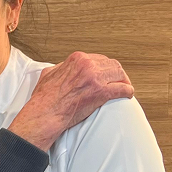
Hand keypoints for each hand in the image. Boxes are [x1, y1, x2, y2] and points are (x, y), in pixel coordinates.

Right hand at [9, 51, 133, 150]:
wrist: (45, 113)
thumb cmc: (44, 98)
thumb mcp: (48, 74)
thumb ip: (60, 68)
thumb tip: (62, 69)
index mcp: (77, 59)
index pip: (99, 58)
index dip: (105, 67)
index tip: (107, 74)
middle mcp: (87, 65)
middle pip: (112, 65)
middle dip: (117, 74)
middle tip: (119, 81)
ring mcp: (95, 77)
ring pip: (119, 74)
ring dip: (124, 81)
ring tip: (124, 88)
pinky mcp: (100, 92)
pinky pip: (121, 89)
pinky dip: (127, 92)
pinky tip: (127, 94)